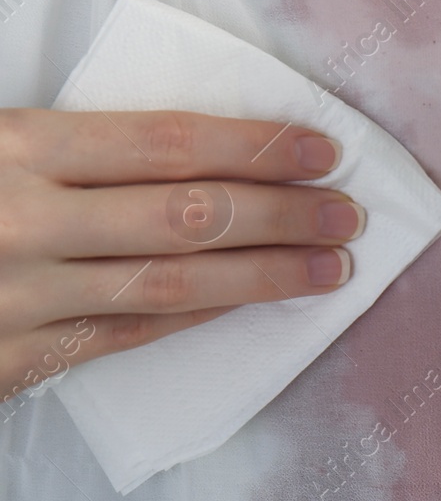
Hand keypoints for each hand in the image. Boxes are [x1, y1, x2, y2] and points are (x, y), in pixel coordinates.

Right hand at [0, 110, 364, 407]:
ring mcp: (19, 297)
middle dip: (281, 213)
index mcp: (19, 147)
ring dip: (263, 275)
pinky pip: (127, 336)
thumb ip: (81, 142)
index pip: (169, 143)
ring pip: (169, 284)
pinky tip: (250, 300)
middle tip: (348, 213)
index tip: (323, 149)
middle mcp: (24, 220)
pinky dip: (198, 315)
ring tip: (329, 266)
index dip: (256, 145)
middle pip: (186, 215)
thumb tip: (214, 140)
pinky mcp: (13, 360)